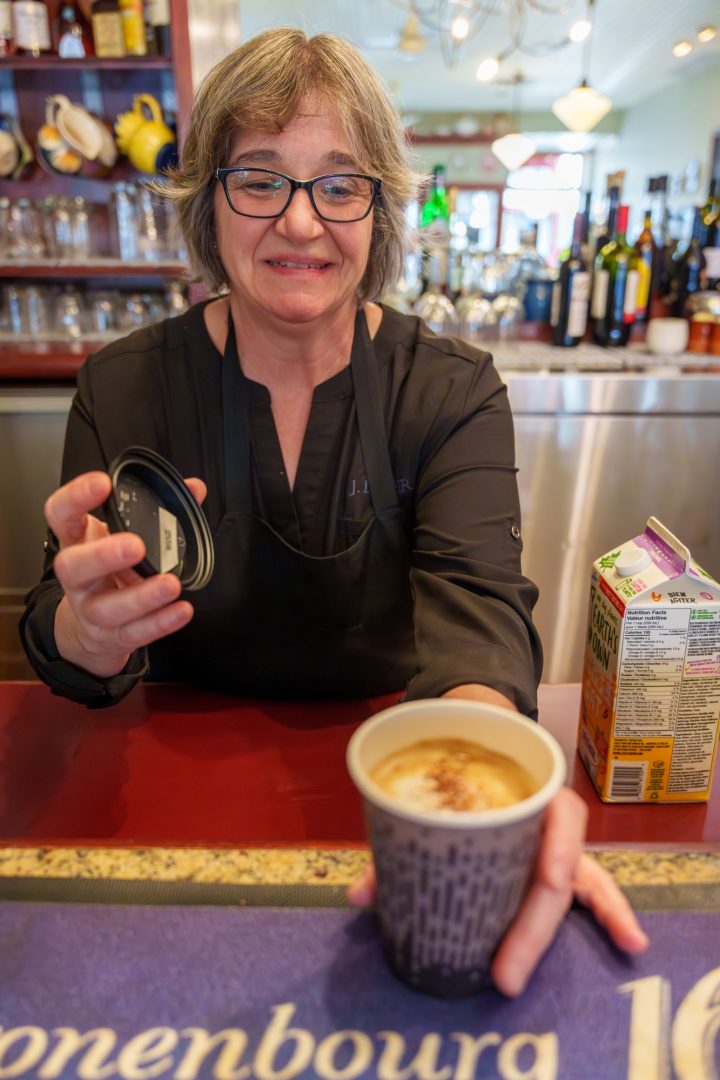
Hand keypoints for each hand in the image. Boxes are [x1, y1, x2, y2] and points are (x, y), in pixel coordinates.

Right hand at [46, 470, 206, 678]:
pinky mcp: (112, 636)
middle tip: (135, 545)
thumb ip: (158, 510)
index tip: (102, 483)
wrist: (91, 628)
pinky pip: (135, 633)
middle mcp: (77, 577)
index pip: (61, 515)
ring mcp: (91, 609)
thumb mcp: (124, 535)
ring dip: (140, 597)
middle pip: (73, 567)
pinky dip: (159, 623)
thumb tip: (195, 488)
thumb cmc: (109, 570)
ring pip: (107, 608)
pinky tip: (181, 610)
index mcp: (76, 542)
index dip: (75, 497)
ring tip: (170, 584)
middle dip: (103, 556)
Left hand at [347, 786, 648, 996]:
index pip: (555, 816)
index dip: (555, 849)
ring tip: (627, 946)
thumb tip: (358, 897)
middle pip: (555, 873)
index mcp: (526, 789)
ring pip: (581, 883)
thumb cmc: (457, 770)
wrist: (481, 734)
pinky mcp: (559, 864)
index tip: (550, 880)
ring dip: (596, 919)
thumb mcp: (431, 796)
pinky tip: (632, 944)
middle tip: (503, 975)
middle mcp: (549, 817)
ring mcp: (558, 842)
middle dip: (532, 928)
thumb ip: (397, 845)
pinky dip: (609, 914)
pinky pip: (590, 891)